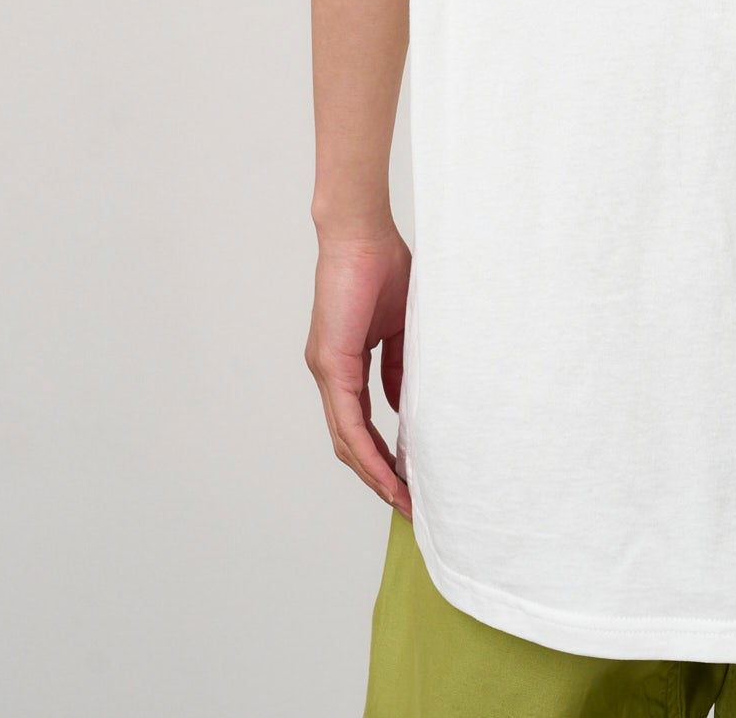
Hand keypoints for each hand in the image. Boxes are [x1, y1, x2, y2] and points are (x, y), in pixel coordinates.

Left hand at [305, 227, 411, 516]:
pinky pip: (350, 421)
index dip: (383, 454)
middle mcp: (329, 373)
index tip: (409, 479)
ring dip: (374, 474)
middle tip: (408, 503)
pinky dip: (369, 452)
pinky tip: (389, 472)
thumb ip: (400, 366)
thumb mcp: (402, 327)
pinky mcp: (331, 363)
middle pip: (349, 442)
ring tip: (402, 499)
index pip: (361, 423)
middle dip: (378, 477)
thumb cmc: (383, 266)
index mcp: (344, 363)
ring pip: (346, 440)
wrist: (362, 233)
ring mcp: (326, 370)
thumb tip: (404, 405)